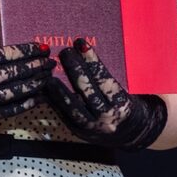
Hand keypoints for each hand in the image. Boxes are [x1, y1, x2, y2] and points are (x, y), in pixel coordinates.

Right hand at [0, 42, 54, 128]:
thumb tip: (22, 57)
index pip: (11, 53)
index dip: (30, 50)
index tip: (43, 48)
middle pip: (18, 71)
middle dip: (38, 66)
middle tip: (50, 62)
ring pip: (19, 90)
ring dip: (37, 83)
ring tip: (48, 76)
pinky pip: (14, 109)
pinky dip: (28, 102)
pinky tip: (39, 96)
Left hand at [41, 39, 167, 148]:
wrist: (129, 133)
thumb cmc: (125, 104)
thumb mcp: (126, 91)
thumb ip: (109, 76)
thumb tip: (86, 52)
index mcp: (121, 103)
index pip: (104, 78)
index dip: (91, 60)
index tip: (81, 43)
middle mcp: (107, 116)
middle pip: (88, 91)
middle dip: (75, 70)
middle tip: (65, 52)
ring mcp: (93, 126)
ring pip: (74, 107)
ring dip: (60, 91)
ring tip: (50, 75)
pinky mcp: (80, 132)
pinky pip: (65, 116)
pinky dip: (56, 103)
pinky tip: (48, 91)